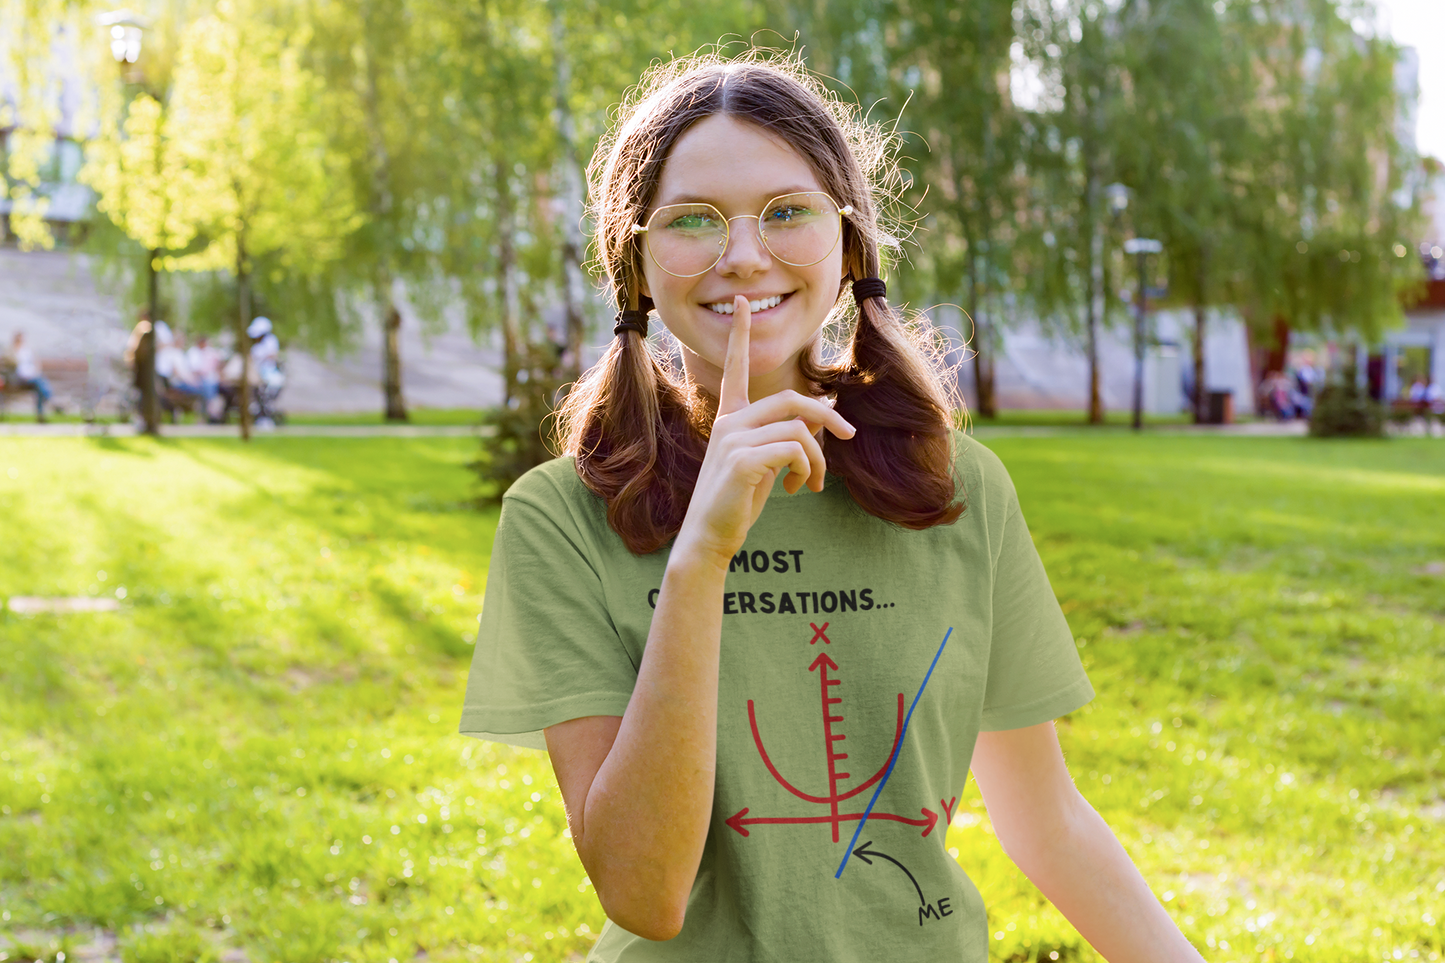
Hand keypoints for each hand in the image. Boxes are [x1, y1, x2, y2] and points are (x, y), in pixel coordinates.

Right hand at [676, 296, 855, 567]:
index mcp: (730, 419)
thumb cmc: (737, 502)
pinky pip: (795, 449)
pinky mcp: (743, 461)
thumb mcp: (764, 464)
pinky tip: (796, 488)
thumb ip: (785, 438)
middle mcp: (729, 423)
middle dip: (826, 416)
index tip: (744, 303)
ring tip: (811, 482)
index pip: (736, 369)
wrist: (710, 537)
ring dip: (819, 458)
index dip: (741, 335)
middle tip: (849, 436)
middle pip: (791, 399)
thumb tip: (822, 422)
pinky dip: (807, 470)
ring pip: (799, 429)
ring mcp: (733, 440)